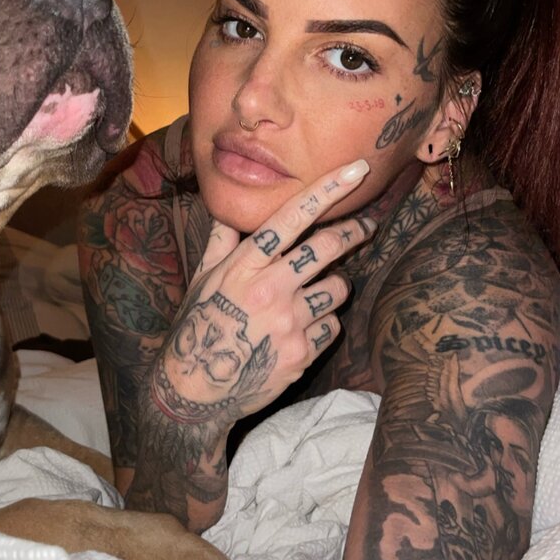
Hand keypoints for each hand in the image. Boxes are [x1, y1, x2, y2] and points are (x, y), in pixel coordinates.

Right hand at [154, 160, 374, 427]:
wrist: (194, 390)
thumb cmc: (197, 326)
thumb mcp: (202, 279)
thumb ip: (222, 242)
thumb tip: (230, 209)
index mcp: (244, 265)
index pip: (291, 217)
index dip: (326, 190)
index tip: (356, 170)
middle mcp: (269, 289)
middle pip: (327, 247)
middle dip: (354, 232)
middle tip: (365, 227)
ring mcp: (288, 323)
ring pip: (338, 289)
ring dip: (335, 287)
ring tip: (318, 294)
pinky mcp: (301, 353)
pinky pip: (332, 327)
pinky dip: (325, 324)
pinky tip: (305, 329)